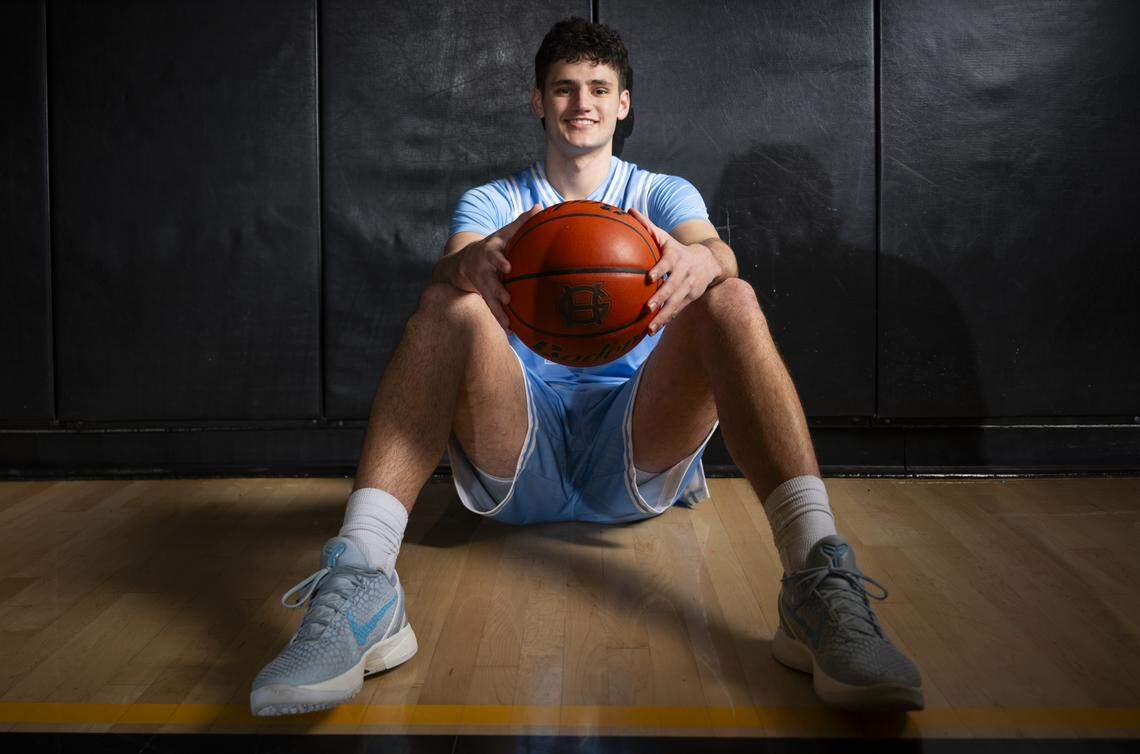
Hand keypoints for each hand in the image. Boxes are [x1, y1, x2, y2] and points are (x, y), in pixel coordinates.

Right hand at [453, 204, 541, 331]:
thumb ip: (521, 222)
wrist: (464, 262)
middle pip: (489, 280)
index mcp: (490, 252)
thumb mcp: (504, 232)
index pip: (493, 255)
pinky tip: (510, 331)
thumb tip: (539, 206)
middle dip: (496, 290)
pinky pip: (491, 309)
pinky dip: (500, 320)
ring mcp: (482, 284)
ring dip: (498, 311)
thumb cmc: (493, 245)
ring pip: (489, 298)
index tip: (507, 267)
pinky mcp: (484, 296)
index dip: (499, 261)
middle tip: (506, 298)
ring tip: (508, 323)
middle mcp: (484, 269)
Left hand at [627, 207, 720, 333]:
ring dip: (663, 316)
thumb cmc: (677, 249)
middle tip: (647, 307)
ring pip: (675, 303)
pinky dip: (665, 320)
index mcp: (676, 257)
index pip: (668, 263)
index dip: (660, 269)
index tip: (650, 277)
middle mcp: (684, 274)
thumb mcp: (665, 237)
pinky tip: (651, 330)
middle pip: (672, 287)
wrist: (708, 262)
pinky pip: (676, 311)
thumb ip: (647, 226)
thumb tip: (628, 211)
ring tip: (649, 328)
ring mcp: (688, 288)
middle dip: (661, 298)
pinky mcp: (689, 299)